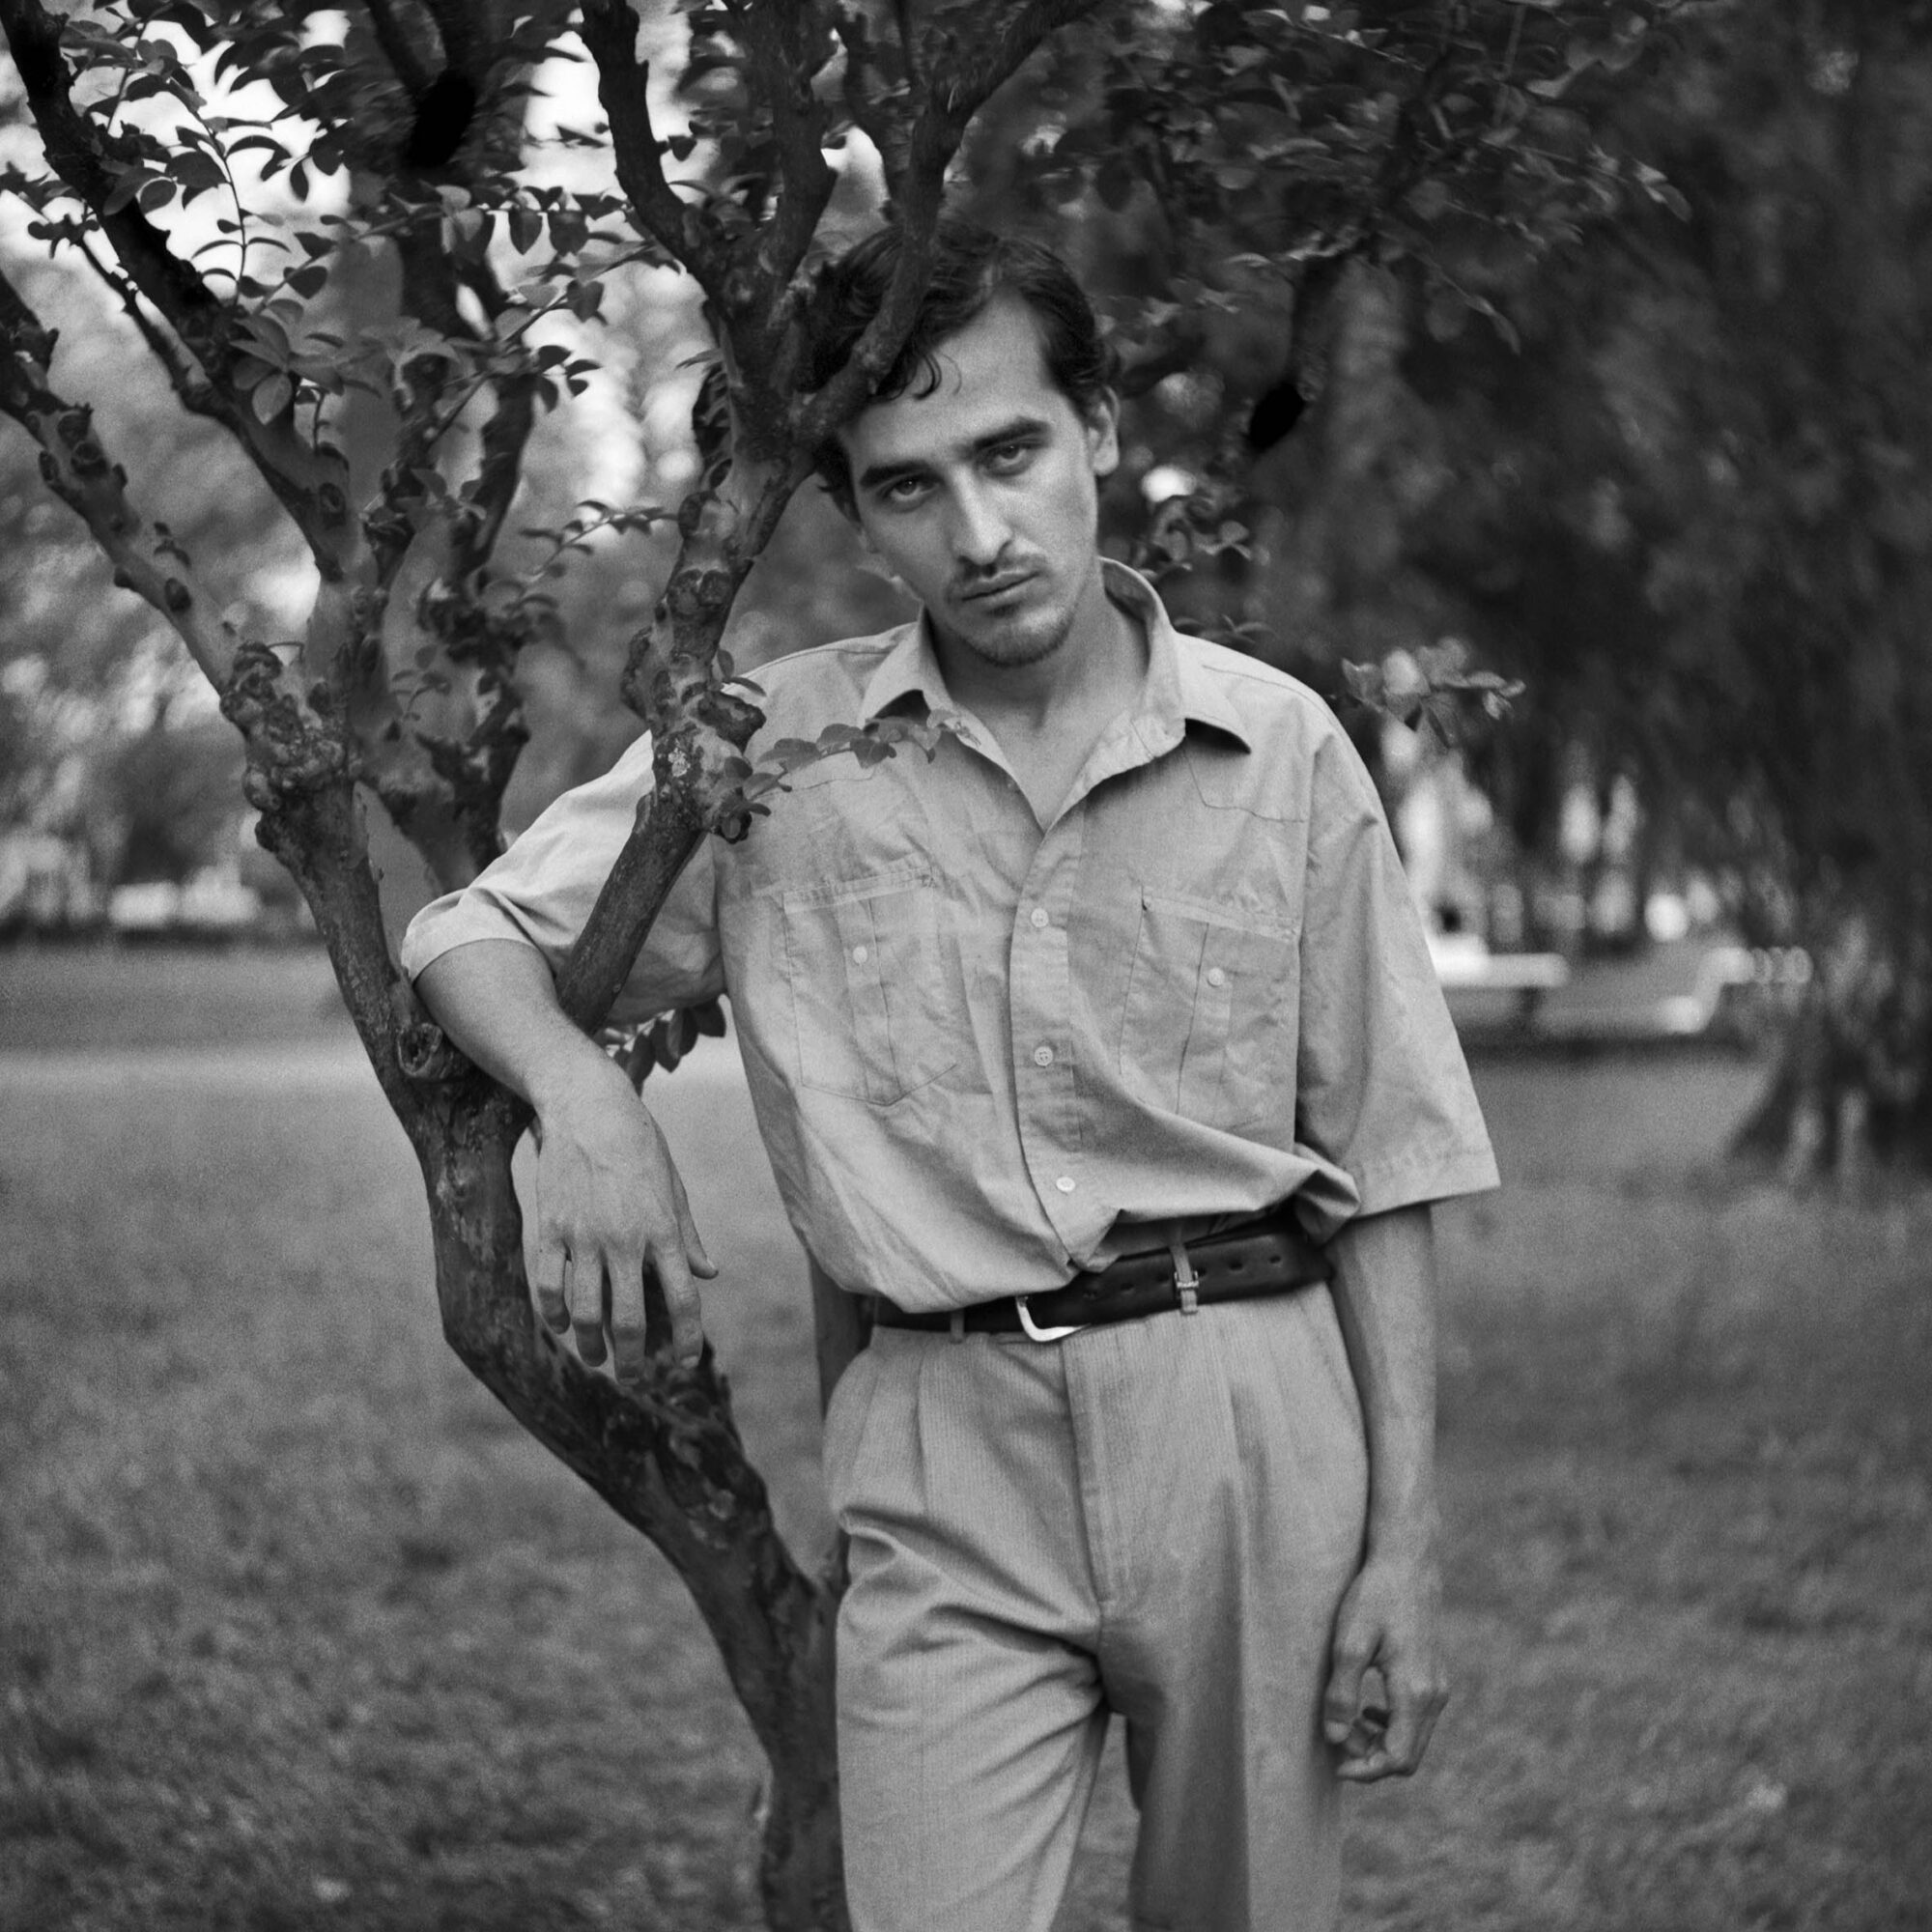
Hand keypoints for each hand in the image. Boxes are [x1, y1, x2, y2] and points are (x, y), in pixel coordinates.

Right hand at [528, 1054, 716, 1379]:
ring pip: (585, 1312)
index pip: (682, 1300)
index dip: (687, 1339)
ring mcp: (584, 1236)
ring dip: (591, 1346)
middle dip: (634, 1359)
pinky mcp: (551, 1228)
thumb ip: (688, 1236)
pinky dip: (553, 1313)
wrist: (589, 1106)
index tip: (686, 1364)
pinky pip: (547, 1285)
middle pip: (629, 1320)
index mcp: (663, 1231)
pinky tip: (561, 1327)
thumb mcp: (674, 1187)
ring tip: (597, 1360)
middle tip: (635, 1377)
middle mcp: (625, 1240)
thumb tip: (708, 1275)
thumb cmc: (640, 1145)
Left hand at [1321, 1548, 1447, 1782]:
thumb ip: (1342, 1694)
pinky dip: (1391, 1725)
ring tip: (1346, 1723)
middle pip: (1408, 1755)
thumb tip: (1334, 1737)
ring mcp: (1438, 1686)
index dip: (1366, 1770)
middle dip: (1370, 1758)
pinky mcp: (1434, 1676)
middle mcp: (1435, 1696)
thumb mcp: (1348, 1643)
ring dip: (1379, 1742)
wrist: (1407, 1561)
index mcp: (1415, 1692)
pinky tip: (1366, 1708)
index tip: (1335, 1764)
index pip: (1398, 1758)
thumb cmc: (1374, 1596)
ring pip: (1413, 1739)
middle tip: (1336, 1740)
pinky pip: (1416, 1720)